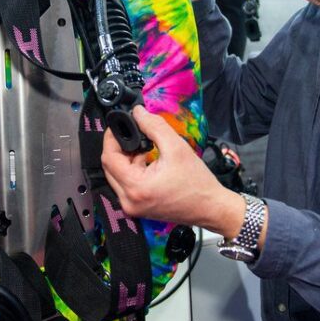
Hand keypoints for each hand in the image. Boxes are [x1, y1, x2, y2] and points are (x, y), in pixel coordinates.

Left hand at [101, 106, 243, 236]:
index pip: (109, 158)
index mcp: (136, 187)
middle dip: (120, 149)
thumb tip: (137, 112)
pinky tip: (148, 163)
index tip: (119, 126)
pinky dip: (133, 171)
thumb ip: (154, 126)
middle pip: (110, 167)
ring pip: (116, 176)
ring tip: (147, 150)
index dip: (111, 138)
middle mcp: (128, 201)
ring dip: (127, 160)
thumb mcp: (176, 147)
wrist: (210, 207)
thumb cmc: (197, 182)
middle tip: (135, 136)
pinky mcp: (137, 208)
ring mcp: (132, 207)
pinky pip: (125, 185)